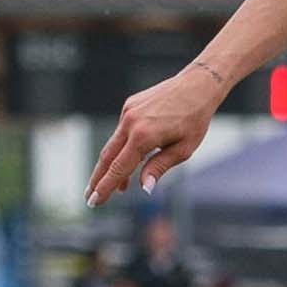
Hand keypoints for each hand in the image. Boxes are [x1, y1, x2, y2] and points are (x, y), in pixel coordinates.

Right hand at [89, 65, 226, 205]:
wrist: (197, 85)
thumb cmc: (195, 119)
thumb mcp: (183, 149)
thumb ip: (160, 167)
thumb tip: (144, 188)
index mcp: (143, 136)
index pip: (118, 168)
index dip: (105, 186)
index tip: (94, 201)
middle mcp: (130, 122)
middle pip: (107, 157)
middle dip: (97, 179)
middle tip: (89, 198)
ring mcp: (128, 112)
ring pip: (113, 144)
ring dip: (111, 166)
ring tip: (115, 187)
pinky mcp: (129, 105)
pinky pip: (122, 131)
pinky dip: (122, 148)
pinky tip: (130, 160)